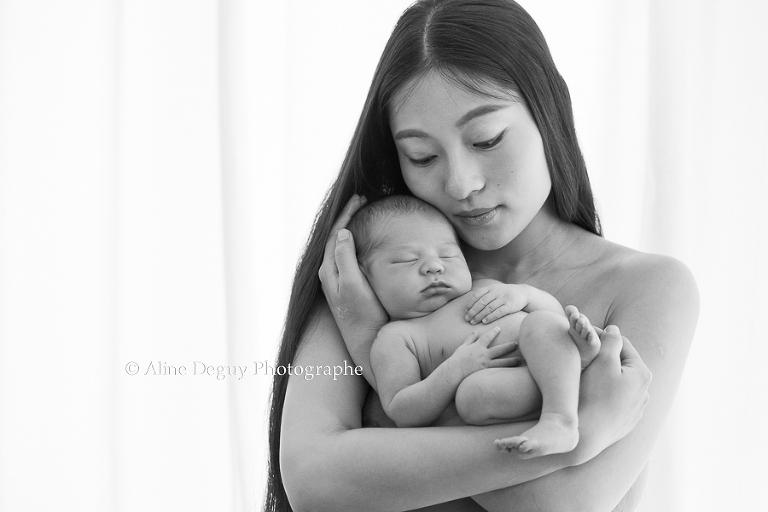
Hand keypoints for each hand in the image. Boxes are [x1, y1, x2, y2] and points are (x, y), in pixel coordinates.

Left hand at [318, 195, 387, 351]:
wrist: (368, 343)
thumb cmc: (363, 315)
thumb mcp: (354, 285)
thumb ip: (345, 259)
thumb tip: (343, 232)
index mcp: (328, 270)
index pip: (335, 233)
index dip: (346, 214)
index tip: (361, 199)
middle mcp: (329, 274)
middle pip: (335, 237)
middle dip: (347, 218)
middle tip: (362, 201)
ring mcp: (337, 282)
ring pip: (340, 247)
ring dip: (350, 229)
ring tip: (363, 216)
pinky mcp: (347, 288)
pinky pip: (346, 257)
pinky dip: (354, 244)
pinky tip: (366, 243)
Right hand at [447, 327, 520, 378]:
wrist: (454, 372)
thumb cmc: (457, 359)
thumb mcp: (462, 347)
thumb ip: (470, 339)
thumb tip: (475, 332)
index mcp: (477, 347)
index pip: (487, 337)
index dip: (494, 332)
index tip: (499, 328)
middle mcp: (484, 355)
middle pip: (499, 349)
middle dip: (509, 346)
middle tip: (517, 343)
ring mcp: (486, 364)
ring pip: (502, 361)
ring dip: (511, 360)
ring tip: (520, 359)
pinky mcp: (486, 373)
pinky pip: (498, 371)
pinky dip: (505, 371)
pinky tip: (512, 372)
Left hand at [465, 283, 528, 324]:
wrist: (523, 293)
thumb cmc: (505, 294)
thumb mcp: (495, 290)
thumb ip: (484, 295)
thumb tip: (470, 306)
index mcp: (491, 288)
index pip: (477, 295)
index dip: (470, 303)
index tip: (465, 312)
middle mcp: (496, 292)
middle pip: (482, 302)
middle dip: (473, 311)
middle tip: (467, 319)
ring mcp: (503, 298)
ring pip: (489, 308)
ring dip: (480, 316)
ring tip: (473, 322)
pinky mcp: (510, 305)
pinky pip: (498, 312)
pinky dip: (490, 317)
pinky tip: (485, 322)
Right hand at [574, 325, 651, 463]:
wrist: (586, 436)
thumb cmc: (593, 395)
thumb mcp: (602, 361)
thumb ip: (610, 341)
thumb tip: (614, 330)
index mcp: (642, 373)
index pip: (622, 344)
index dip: (602, 337)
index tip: (583, 337)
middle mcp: (645, 392)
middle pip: (622, 364)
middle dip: (605, 357)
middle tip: (583, 355)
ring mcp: (637, 409)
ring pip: (619, 383)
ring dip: (606, 376)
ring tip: (585, 375)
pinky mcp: (626, 422)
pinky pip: (616, 401)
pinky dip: (606, 394)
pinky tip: (591, 396)